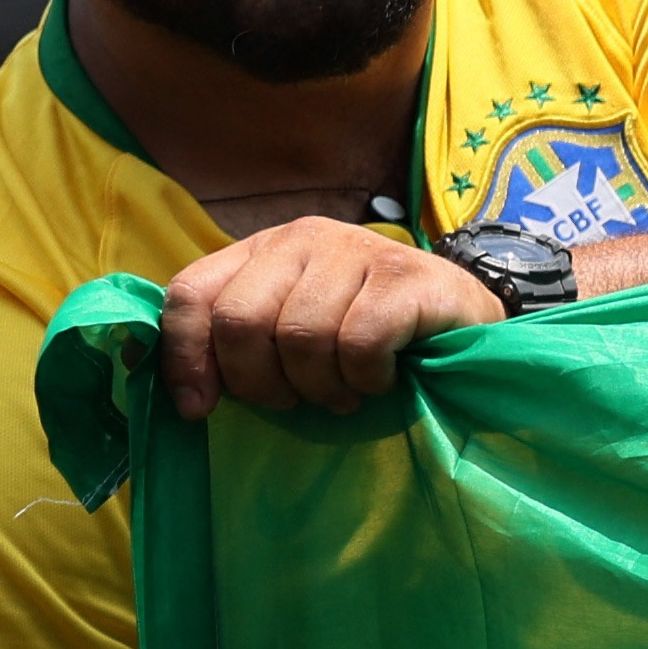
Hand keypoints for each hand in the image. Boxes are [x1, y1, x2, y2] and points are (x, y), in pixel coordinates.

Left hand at [157, 216, 494, 419]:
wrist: (463, 319)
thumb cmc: (368, 337)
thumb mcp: (294, 334)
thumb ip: (242, 345)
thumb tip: (187, 399)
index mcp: (262, 251)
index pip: (190, 293)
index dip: (184, 357)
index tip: (200, 410)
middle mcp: (303, 238)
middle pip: (240, 321)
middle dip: (261, 382)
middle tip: (296, 402)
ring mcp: (356, 250)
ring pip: (301, 337)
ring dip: (320, 387)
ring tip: (344, 393)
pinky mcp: (404, 275)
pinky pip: (358, 343)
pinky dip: (364, 378)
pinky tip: (380, 378)